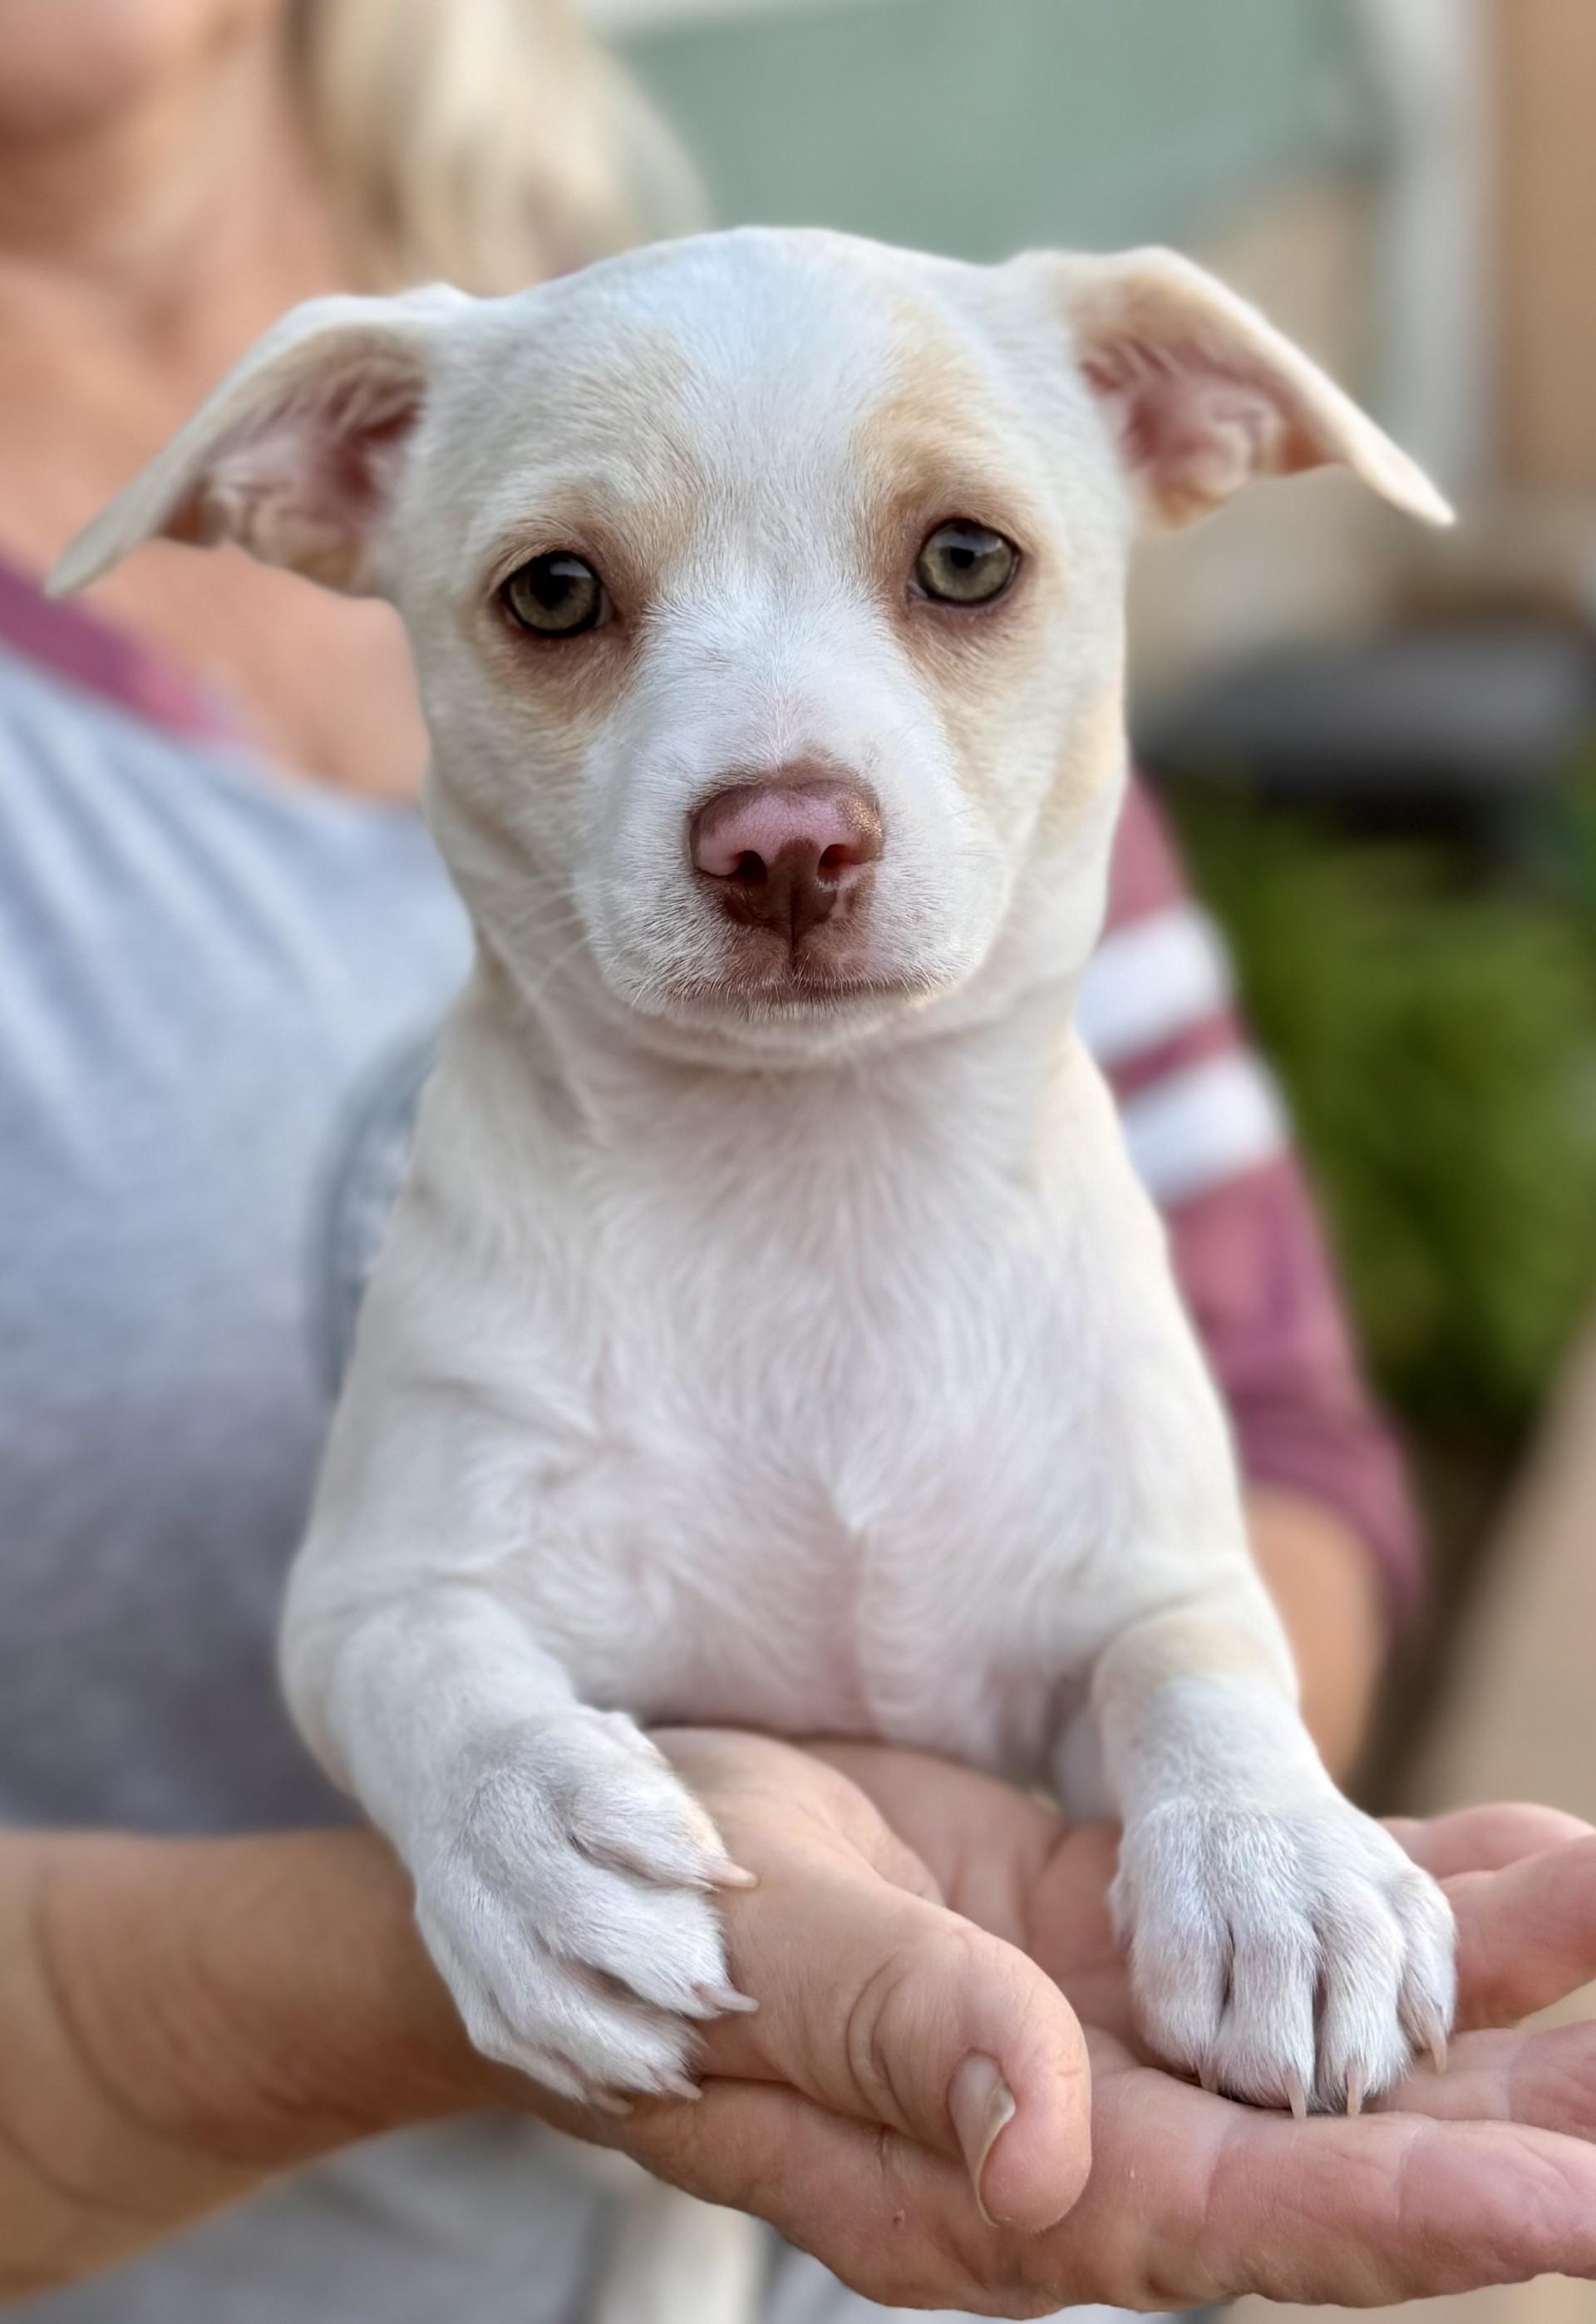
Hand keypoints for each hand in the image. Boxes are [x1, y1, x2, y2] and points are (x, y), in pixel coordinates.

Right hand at [613, 1738, 1595, 2313]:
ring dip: (1497, 1996)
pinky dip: (1395, 1890)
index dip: (1408, 2214)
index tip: (1579, 2201)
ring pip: (1336, 2035)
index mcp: (991, 2187)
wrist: (606, 1861)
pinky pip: (1275, 1924)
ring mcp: (1110, 2035)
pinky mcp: (1108, 1936)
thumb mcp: (753, 1960)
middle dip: (1519, 2116)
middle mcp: (1087, 2136)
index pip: (1236, 2223)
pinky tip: (1516, 1856)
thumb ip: (896, 2040)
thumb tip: (1049, 2150)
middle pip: (1340, 2152)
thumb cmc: (647, 1931)